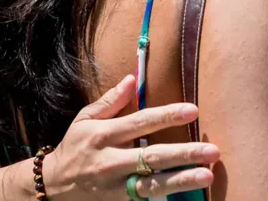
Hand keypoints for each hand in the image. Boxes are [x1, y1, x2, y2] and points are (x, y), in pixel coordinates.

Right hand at [43, 75, 219, 200]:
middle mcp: (111, 160)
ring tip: (207, 175)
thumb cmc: (74, 148)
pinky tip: (189, 192)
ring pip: (153, 184)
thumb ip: (109, 102)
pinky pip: (147, 200)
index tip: (192, 110)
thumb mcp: (84, 120)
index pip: (141, 122)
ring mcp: (116, 185)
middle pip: (152, 156)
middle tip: (212, 149)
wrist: (54, 186)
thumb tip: (132, 79)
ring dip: (182, 179)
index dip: (167, 116)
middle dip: (184, 152)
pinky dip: (168, 195)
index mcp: (103, 134)